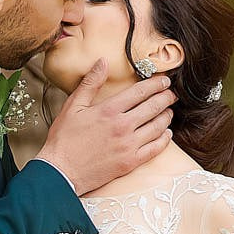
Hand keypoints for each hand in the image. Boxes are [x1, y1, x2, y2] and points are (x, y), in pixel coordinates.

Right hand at [34, 61, 174, 194]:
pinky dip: (164, 140)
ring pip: (157, 127)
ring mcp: (128, 145)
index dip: (155, 84)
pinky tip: (166, 134)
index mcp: (109, 110)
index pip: (140, 92)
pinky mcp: (130, 162)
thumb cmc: (64, 139)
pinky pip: (155, 149)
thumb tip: (102, 62)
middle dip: (166, 97)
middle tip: (171, 93)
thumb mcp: (73, 106)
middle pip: (153, 107)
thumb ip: (90, 83)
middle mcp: (122, 126)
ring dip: (167, 116)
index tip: (164, 80)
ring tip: (169, 111)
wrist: (61, 172)